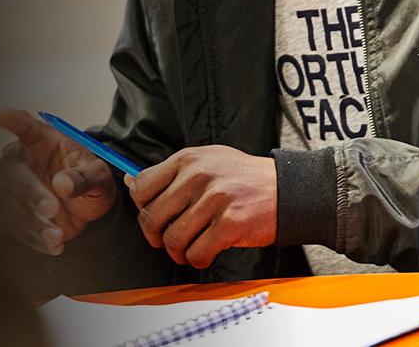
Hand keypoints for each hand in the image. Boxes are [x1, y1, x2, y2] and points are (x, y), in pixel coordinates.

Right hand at [0, 108, 118, 255]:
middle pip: (14, 173)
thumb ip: (85, 177)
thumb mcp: (99, 176)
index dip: (13, 121)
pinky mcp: (12, 213)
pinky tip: (54, 245)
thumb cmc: (90, 180)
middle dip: (30, 192)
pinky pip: (17, 227)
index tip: (2, 116)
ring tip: (58, 236)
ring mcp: (12, 188)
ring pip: (12, 204)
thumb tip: (62, 185)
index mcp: (41, 141)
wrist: (87, 208)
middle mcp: (21, 162)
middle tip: (51, 208)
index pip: (25, 127)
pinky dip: (34, 238)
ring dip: (33, 221)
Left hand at [123, 145, 276, 268]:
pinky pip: (197, 253)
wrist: (288, 189)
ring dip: (177, 252)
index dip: (142, 209)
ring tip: (188, 249)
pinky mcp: (230, 223)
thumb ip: (170, 173)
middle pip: (153, 217)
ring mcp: (215, 199)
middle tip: (167, 241)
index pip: (142, 186)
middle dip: (156, 237)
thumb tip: (130, 182)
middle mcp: (198, 176)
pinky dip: (197, 259)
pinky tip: (205, 253)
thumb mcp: (206, 161)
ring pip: (173, 239)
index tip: (154, 218)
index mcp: (188, 159)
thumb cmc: (243, 178)